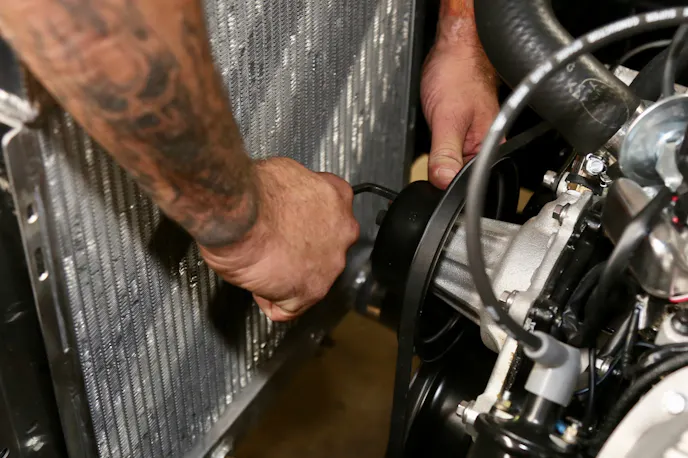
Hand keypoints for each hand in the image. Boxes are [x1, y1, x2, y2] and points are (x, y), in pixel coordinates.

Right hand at [199, 157, 359, 320]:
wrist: (240, 215)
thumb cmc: (253, 192)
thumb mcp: (282, 172)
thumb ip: (296, 191)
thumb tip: (285, 197)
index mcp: (337, 198)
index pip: (329, 216)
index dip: (304, 223)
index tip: (288, 226)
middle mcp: (342, 231)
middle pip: (323, 249)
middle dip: (298, 252)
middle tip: (272, 246)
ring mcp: (330, 264)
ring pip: (310, 278)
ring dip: (286, 277)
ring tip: (260, 265)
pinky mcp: (311, 291)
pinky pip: (289, 307)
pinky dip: (269, 299)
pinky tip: (257, 285)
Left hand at [421, 40, 499, 188]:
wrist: (454, 50)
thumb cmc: (459, 74)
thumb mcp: (447, 119)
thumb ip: (445, 154)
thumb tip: (443, 181)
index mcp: (492, 147)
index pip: (470, 182)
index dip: (449, 184)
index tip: (436, 173)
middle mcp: (485, 146)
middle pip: (459, 175)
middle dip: (443, 169)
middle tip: (437, 141)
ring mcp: (472, 139)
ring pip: (451, 163)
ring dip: (440, 157)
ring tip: (438, 132)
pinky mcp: (460, 131)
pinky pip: (447, 149)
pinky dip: (438, 147)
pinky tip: (435, 133)